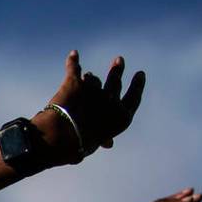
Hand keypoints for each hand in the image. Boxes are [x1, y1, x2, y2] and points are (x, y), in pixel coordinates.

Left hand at [33, 50, 145, 164]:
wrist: (62, 137)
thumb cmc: (80, 145)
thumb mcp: (97, 144)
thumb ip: (104, 137)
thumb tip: (109, 143)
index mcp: (121, 117)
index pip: (133, 98)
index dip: (137, 85)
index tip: (140, 74)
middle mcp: (110, 100)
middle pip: (115, 81)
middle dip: (117, 70)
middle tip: (119, 60)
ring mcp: (93, 89)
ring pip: (92, 79)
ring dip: (89, 78)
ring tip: (88, 74)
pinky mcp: (74, 82)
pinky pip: (74, 68)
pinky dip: (73, 61)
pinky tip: (73, 55)